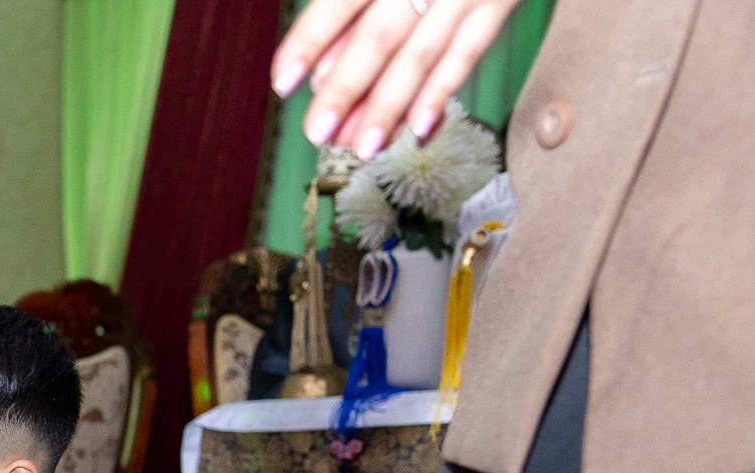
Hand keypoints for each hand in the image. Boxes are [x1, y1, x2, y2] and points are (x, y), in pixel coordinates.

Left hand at [273, 0, 522, 157]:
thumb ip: (350, 8)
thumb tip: (320, 72)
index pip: (341, 0)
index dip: (310, 39)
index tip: (282, 82)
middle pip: (380, 35)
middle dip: (346, 88)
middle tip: (317, 131)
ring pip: (423, 52)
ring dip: (391, 105)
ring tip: (364, 147)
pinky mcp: (500, 1)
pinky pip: (469, 52)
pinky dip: (442, 92)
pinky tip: (418, 129)